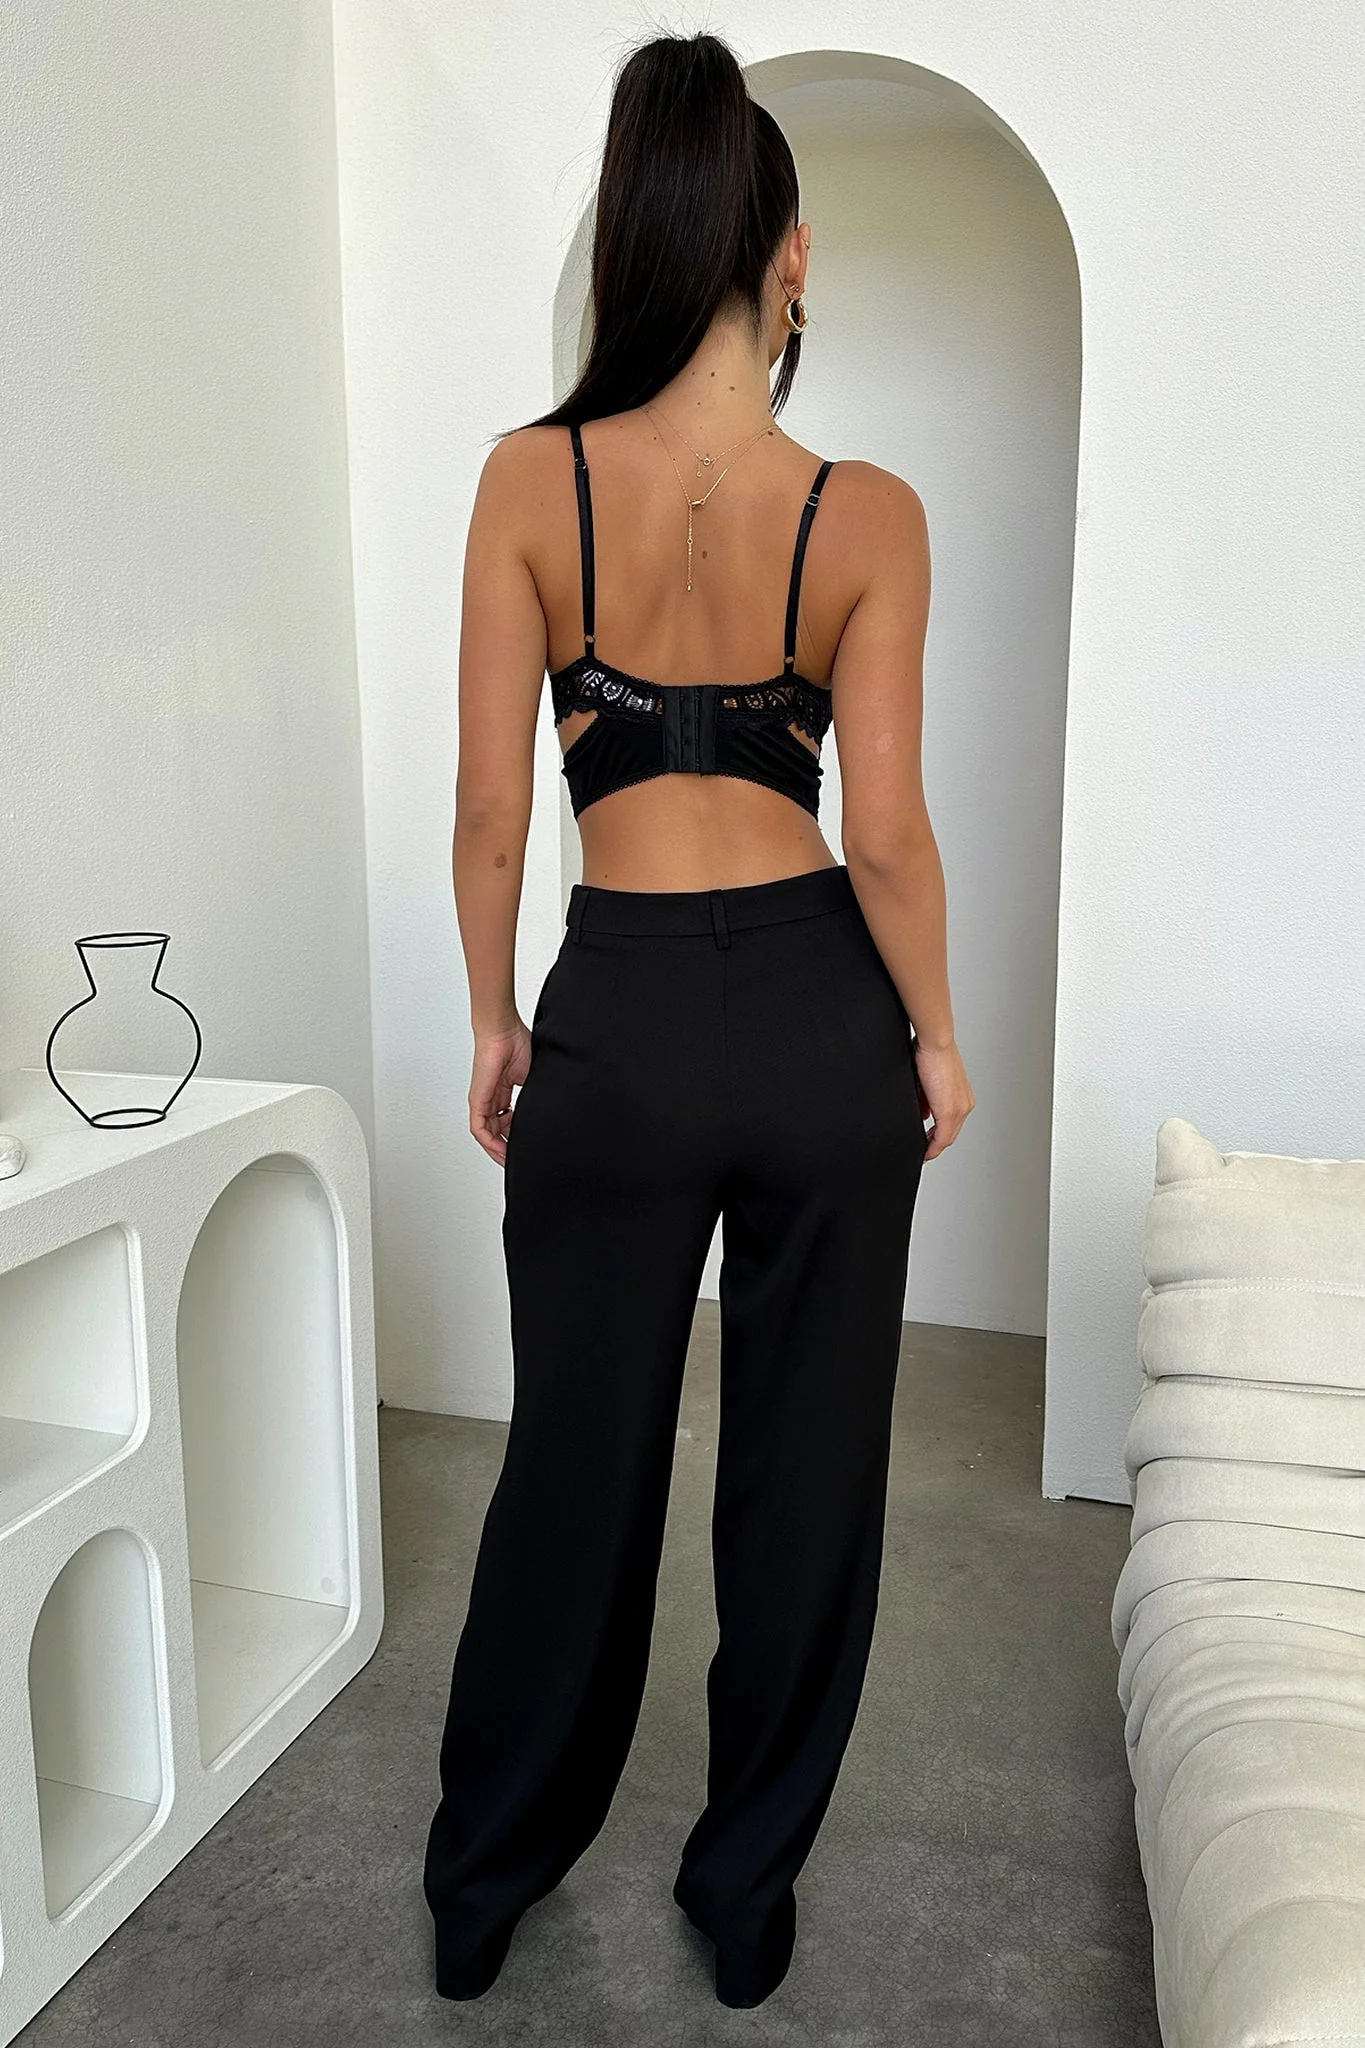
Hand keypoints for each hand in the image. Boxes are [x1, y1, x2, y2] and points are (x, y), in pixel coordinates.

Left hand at [469, 1019, 531, 1166]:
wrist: (504, 1030)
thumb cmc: (516, 1043)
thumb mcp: (531, 1077)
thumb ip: (534, 1095)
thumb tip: (548, 1110)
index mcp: (503, 1093)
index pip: (507, 1122)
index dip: (516, 1137)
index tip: (528, 1146)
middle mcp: (491, 1099)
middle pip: (496, 1131)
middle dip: (508, 1147)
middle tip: (521, 1158)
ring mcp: (482, 1100)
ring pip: (487, 1135)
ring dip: (498, 1150)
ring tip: (512, 1159)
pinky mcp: (478, 1100)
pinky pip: (479, 1129)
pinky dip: (489, 1143)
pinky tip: (502, 1151)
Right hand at [912, 1037, 973, 1159]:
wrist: (935, 1042)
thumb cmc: (931, 1052)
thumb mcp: (928, 1080)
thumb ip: (928, 1097)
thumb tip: (923, 1110)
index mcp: (962, 1095)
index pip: (952, 1123)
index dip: (939, 1135)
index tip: (928, 1141)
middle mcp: (964, 1103)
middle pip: (950, 1133)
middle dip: (935, 1143)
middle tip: (923, 1150)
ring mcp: (959, 1108)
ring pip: (947, 1137)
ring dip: (933, 1145)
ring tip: (922, 1150)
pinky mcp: (949, 1111)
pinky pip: (942, 1138)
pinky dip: (932, 1146)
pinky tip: (924, 1149)